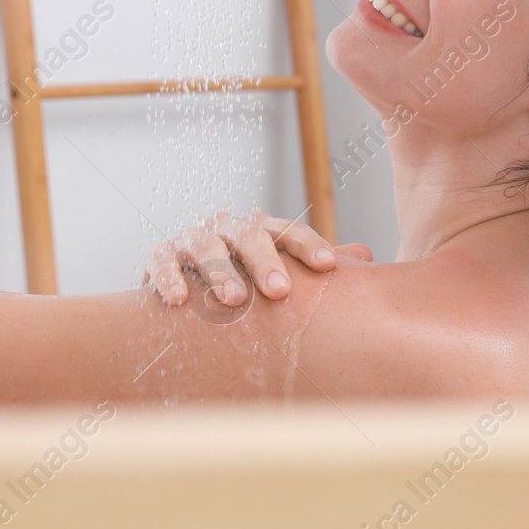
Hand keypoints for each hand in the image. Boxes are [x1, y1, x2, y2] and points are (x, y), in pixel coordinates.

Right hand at [143, 211, 372, 306]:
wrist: (190, 294)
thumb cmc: (247, 284)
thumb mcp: (280, 275)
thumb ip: (314, 268)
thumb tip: (367, 255)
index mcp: (263, 231)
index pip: (289, 231)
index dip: (308, 245)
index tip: (329, 265)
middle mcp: (230, 228)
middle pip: (250, 236)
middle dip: (266, 262)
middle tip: (281, 292)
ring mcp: (194, 239)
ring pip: (206, 245)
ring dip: (220, 272)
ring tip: (234, 300)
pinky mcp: (161, 256)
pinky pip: (161, 260)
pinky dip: (168, 277)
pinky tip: (178, 300)